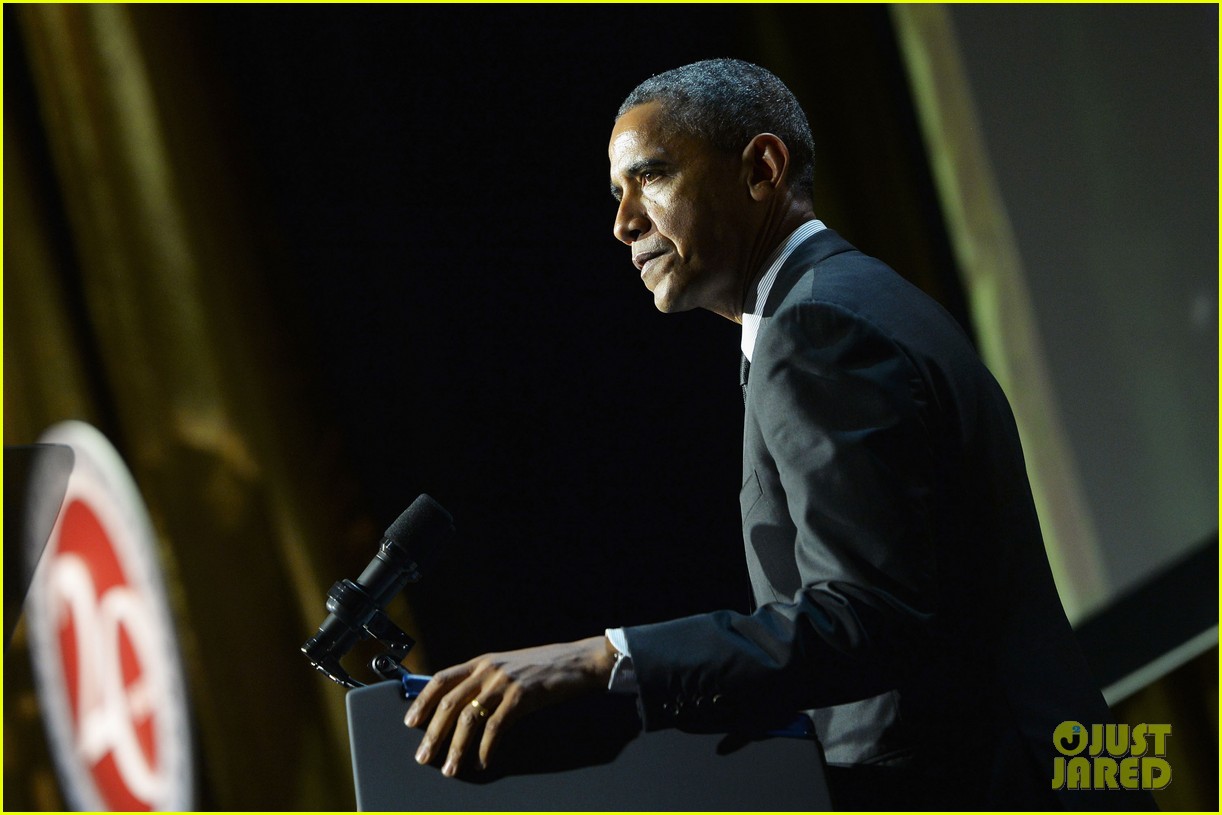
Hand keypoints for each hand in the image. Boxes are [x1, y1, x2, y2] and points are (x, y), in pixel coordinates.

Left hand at [404, 635, 616, 776]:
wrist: (576, 661)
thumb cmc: (542, 667)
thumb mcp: (507, 668)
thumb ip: (484, 682)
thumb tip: (460, 708)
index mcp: (481, 662)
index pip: (441, 679)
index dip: (422, 701)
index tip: (411, 722)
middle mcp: (488, 670)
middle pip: (449, 703)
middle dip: (433, 733)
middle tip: (423, 756)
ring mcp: (504, 683)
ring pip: (468, 718)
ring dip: (456, 747)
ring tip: (450, 768)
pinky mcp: (522, 697)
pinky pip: (496, 727)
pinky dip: (486, 749)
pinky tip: (483, 762)